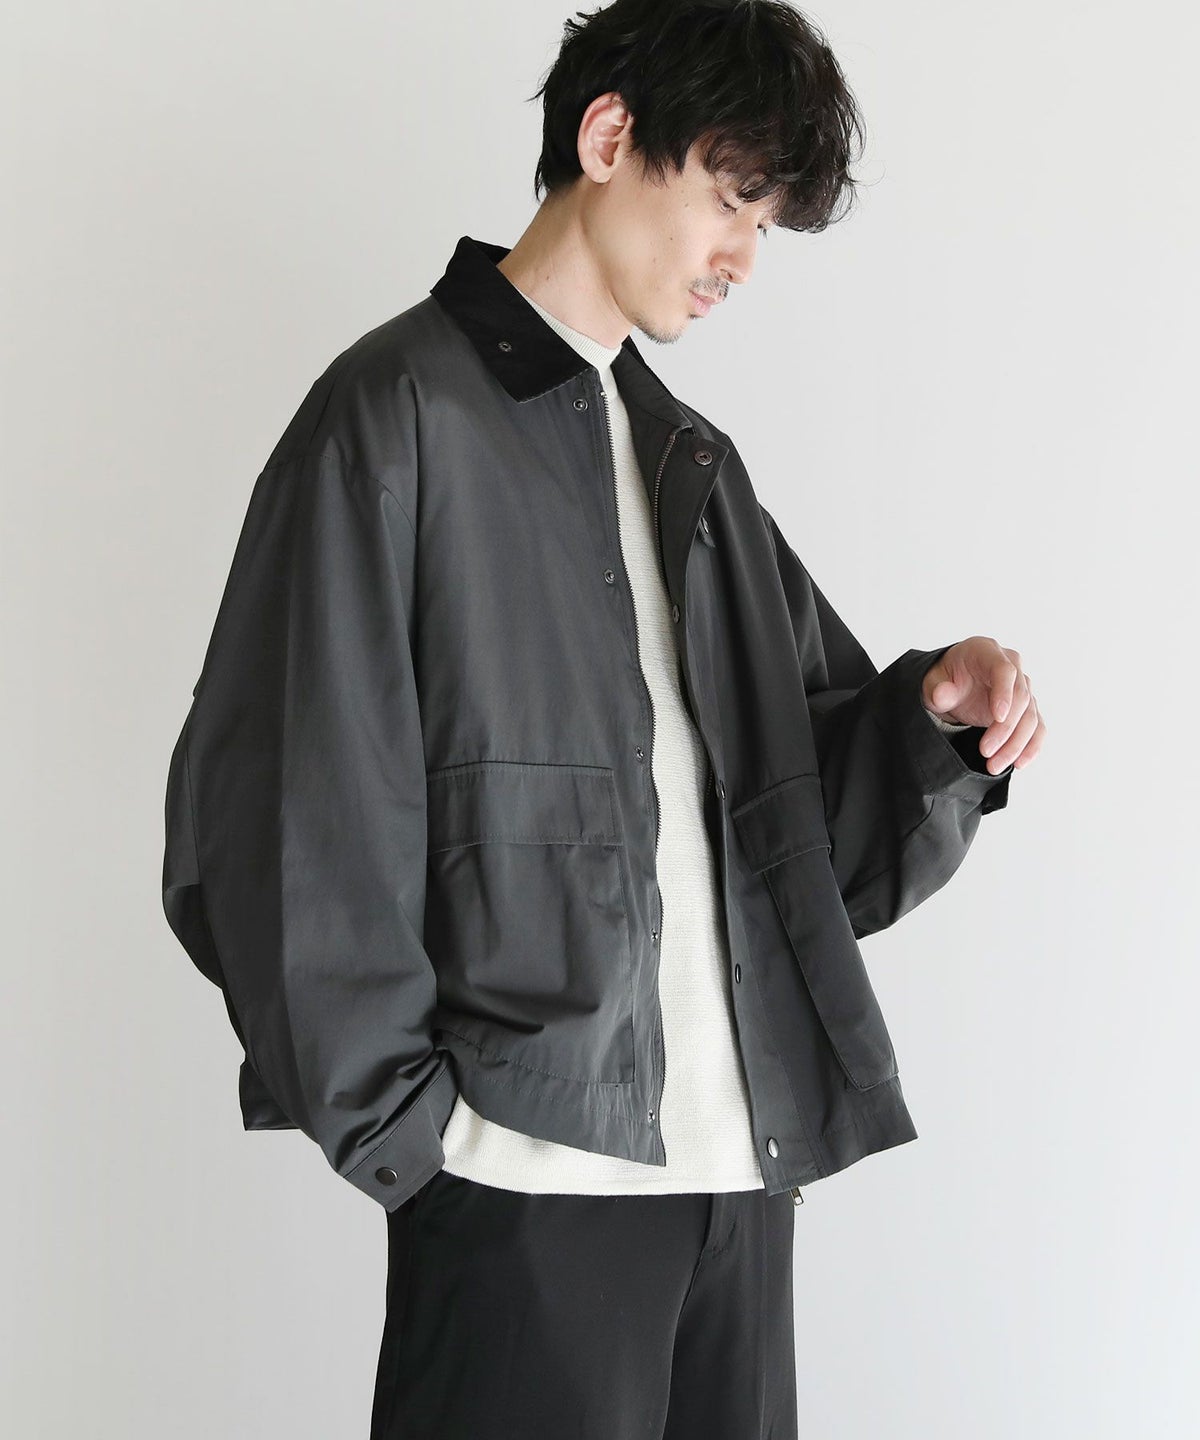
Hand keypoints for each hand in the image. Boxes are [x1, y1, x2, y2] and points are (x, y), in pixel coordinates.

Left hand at [921, 636, 1044, 774]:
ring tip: (994, 766)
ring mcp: (1022, 687)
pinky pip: (1036, 728)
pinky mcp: (1026, 708)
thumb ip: (937, 688)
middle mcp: (1011, 665)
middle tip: (985, 752)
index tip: (997, 718)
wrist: (952, 685)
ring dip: (1016, 744)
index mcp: (986, 651)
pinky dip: (1030, 746)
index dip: (1004, 694)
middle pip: (1021, 698)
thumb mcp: (932, 681)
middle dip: (1005, 729)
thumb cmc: (943, 678)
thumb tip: (942, 694)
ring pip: (1030, 717)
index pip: (1004, 670)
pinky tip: (1019, 763)